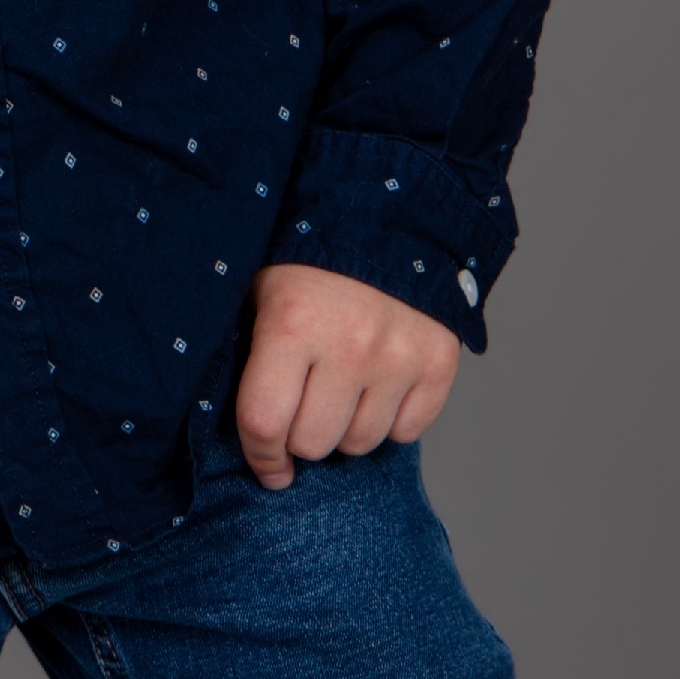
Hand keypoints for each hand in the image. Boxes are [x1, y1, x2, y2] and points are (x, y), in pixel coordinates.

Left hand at [234, 263, 461, 490]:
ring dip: (345, 428)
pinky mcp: (440, 360)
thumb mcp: (259, 289)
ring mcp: (400, 355)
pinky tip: (377, 386)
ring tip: (340, 390)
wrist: (387, 213)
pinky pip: (408, 431)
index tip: (267, 465)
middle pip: (314, 443)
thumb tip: (239, 426)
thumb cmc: (308, 257)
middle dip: (300, 435)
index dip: (260, 455)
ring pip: (361, 443)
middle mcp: (350, 344)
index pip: (265, 422)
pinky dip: (391, 420)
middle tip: (302, 407)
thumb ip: (245, 351)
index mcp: (292, 323)